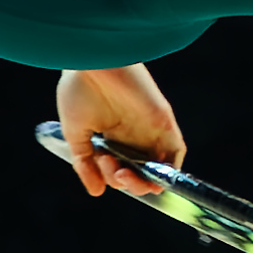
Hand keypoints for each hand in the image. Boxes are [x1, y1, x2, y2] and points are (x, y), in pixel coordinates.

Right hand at [54, 64, 185, 197]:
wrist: (91, 60)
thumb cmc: (78, 88)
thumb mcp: (76, 134)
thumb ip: (85, 163)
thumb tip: (97, 192)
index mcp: (112, 136)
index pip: (120, 169)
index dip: (111, 177)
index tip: (98, 163)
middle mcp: (133, 135)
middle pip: (140, 173)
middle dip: (128, 184)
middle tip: (114, 173)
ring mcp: (149, 130)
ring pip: (158, 170)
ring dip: (146, 184)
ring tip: (126, 177)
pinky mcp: (164, 123)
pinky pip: (176, 153)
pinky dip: (169, 172)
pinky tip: (152, 177)